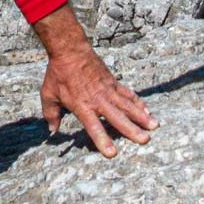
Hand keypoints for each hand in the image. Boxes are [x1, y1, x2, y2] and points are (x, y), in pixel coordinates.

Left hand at [33, 4, 157, 157]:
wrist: (70, 50)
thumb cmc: (58, 74)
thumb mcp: (49, 94)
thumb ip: (51, 114)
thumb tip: (53, 130)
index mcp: (82, 106)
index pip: (93, 126)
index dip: (102, 139)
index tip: (111, 152)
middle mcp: (98, 100)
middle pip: (117, 117)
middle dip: (131, 129)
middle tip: (145, 140)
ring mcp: (108, 90)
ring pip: (127, 105)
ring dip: (141, 116)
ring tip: (154, 126)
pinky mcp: (113, 82)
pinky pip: (128, 94)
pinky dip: (138, 102)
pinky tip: (147, 111)